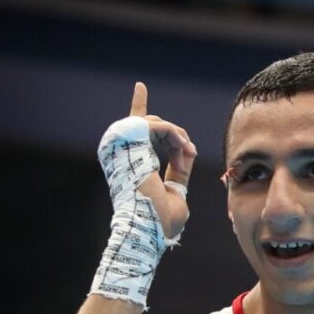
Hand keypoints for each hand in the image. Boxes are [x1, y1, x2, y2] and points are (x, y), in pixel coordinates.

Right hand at [129, 83, 195, 238]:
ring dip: (178, 136)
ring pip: (155, 124)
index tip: (140, 87)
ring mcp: (123, 148)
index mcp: (131, 164)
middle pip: (153, 127)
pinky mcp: (128, 142)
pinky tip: (183, 146)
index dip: (140, 107)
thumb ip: (179, 172)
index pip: (138, 132)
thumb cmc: (161, 221)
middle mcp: (123, 154)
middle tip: (190, 152)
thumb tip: (186, 152)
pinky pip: (156, 125)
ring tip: (188, 150)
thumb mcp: (176, 193)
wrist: (149, 227)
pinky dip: (174, 133)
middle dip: (177, 137)